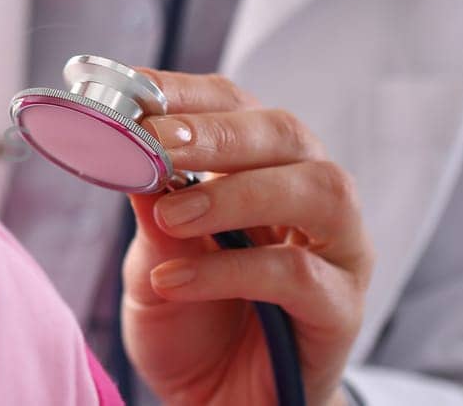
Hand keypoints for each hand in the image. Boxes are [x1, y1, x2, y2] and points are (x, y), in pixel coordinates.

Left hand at [121, 70, 373, 405]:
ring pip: (317, 190)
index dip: (186, 92)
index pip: (236, 105)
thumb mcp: (152, 262)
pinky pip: (298, 274)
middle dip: (217, 132)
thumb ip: (149, 210)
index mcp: (261, 169)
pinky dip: (229, 270)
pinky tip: (175, 280)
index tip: (129, 88)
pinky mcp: (341, 309)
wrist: (218, 403)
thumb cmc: (191, 324)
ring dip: (237, 192)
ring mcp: (337, 251)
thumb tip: (122, 147)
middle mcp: (310, 198)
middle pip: (286, 133)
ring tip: (171, 215)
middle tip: (156, 142)